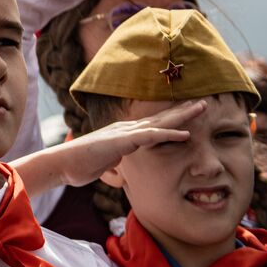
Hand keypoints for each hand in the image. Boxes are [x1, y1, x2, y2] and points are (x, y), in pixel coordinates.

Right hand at [18, 100, 201, 193]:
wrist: (62, 163)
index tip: (189, 113)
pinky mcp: (122, 142)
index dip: (172, 117)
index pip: (152, 123)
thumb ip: (114, 159)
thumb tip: (117, 163)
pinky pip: (150, 136)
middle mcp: (126, 129)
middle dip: (183, 109)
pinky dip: (169, 134)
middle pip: (160, 116)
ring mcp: (124, 133)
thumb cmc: (80, 164)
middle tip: (204, 102)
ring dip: (182, 115)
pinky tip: (185, 133)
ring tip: (202, 108)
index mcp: (123, 133)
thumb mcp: (104, 161)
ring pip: (159, 121)